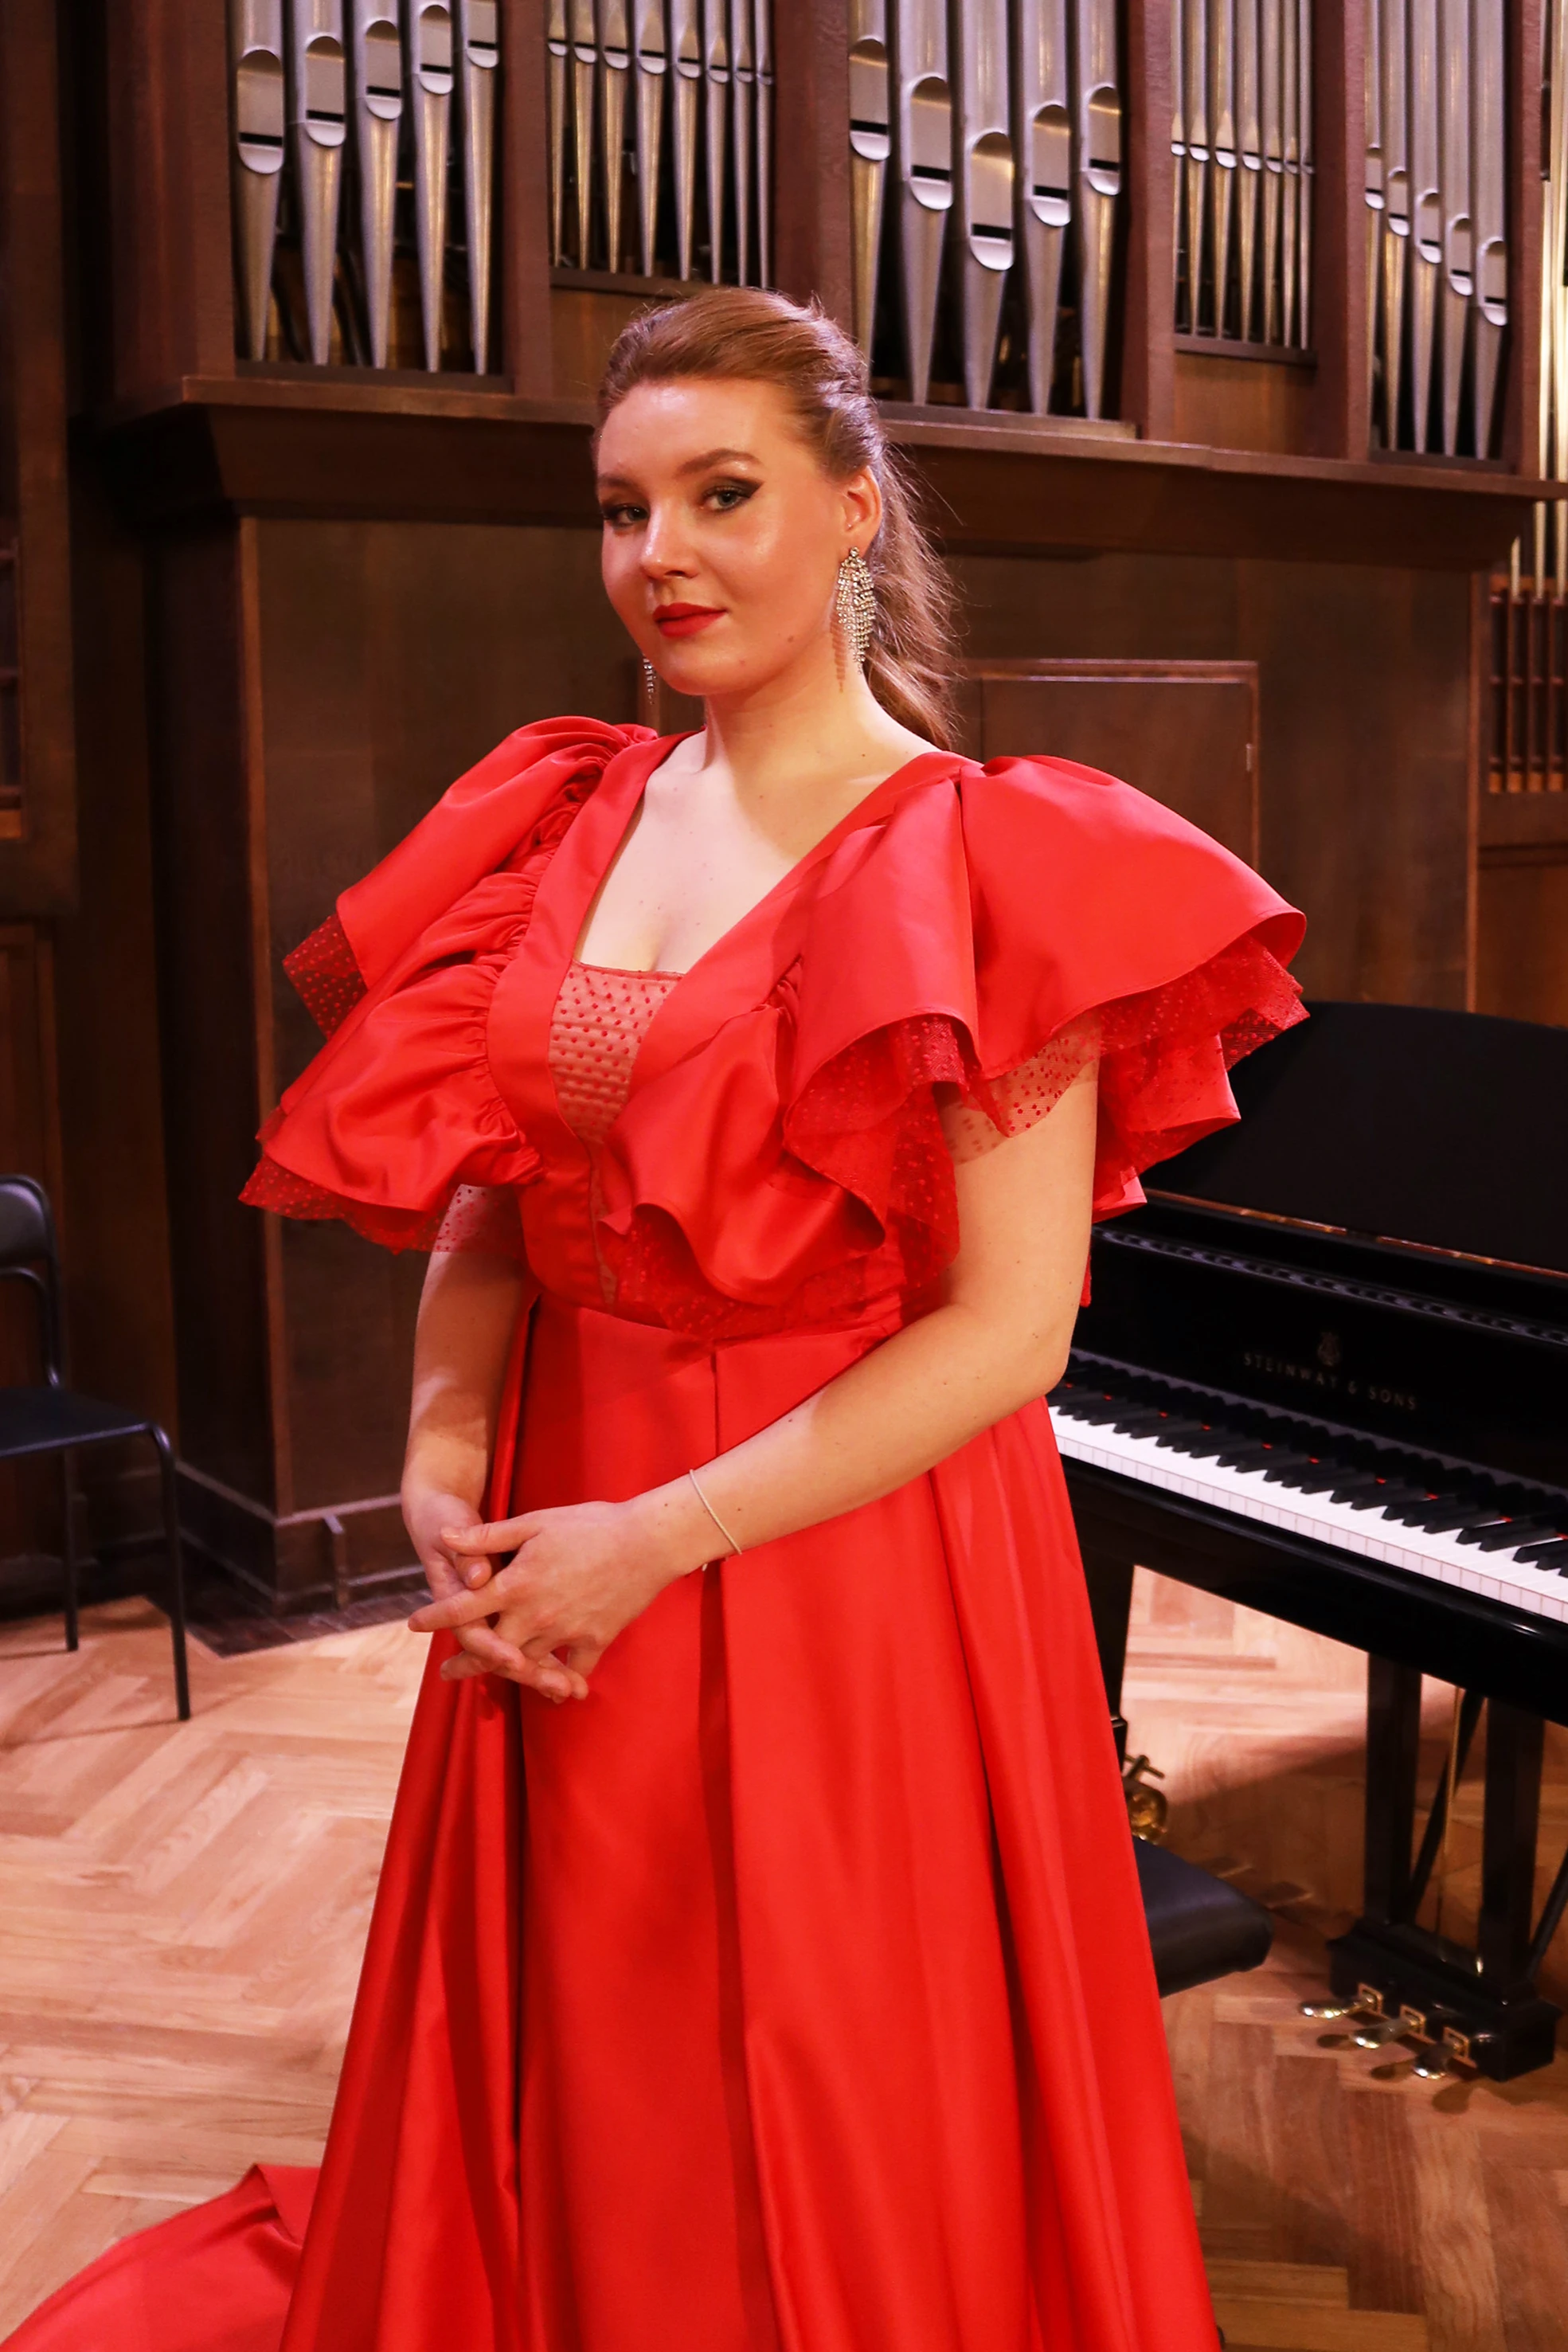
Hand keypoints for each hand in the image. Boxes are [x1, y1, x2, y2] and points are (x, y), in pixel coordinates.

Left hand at [401, 1481, 584, 1703]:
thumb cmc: (591, 1524)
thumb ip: (488, 1536)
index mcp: (516, 1585)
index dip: (436, 1617)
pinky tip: (554, 1688)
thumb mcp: (535, 1522)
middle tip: (449, 1671)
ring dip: (508, 1673)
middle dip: (467, 1661)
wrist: (648, 1541)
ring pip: (527, 1664)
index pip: (464, 1607)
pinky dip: (561, 1681)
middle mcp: (535, 1616)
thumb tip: (445, 1537)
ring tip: (495, 1678)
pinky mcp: (594, 1641)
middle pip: (490, 1650)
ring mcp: (565, 1633)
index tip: (414, 1624)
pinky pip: (572, 1670)